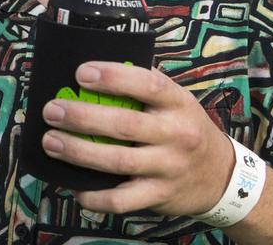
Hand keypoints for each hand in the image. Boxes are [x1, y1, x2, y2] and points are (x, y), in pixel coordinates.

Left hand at [40, 61, 233, 215]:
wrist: (221, 176)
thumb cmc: (185, 128)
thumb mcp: (177, 102)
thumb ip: (143, 88)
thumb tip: (90, 72)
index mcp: (178, 104)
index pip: (148, 84)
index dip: (113, 78)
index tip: (81, 73)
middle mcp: (176, 135)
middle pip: (124, 125)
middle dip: (82, 117)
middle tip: (51, 110)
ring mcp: (168, 168)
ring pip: (117, 161)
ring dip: (78, 152)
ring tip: (51, 142)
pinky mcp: (159, 196)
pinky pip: (121, 200)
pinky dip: (94, 196)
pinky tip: (74, 186)